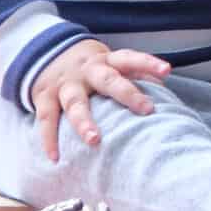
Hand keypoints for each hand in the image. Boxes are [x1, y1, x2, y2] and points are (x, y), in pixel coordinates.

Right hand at [28, 41, 168, 162]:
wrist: (45, 53)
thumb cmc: (93, 66)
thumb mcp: (112, 63)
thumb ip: (136, 74)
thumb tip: (163, 88)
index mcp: (108, 60)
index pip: (130, 59)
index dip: (148, 63)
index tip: (166, 71)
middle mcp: (87, 70)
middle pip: (107, 80)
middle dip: (126, 94)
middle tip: (147, 110)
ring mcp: (64, 84)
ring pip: (74, 102)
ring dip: (84, 122)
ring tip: (94, 141)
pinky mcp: (43, 96)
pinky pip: (46, 119)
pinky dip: (49, 139)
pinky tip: (55, 158)